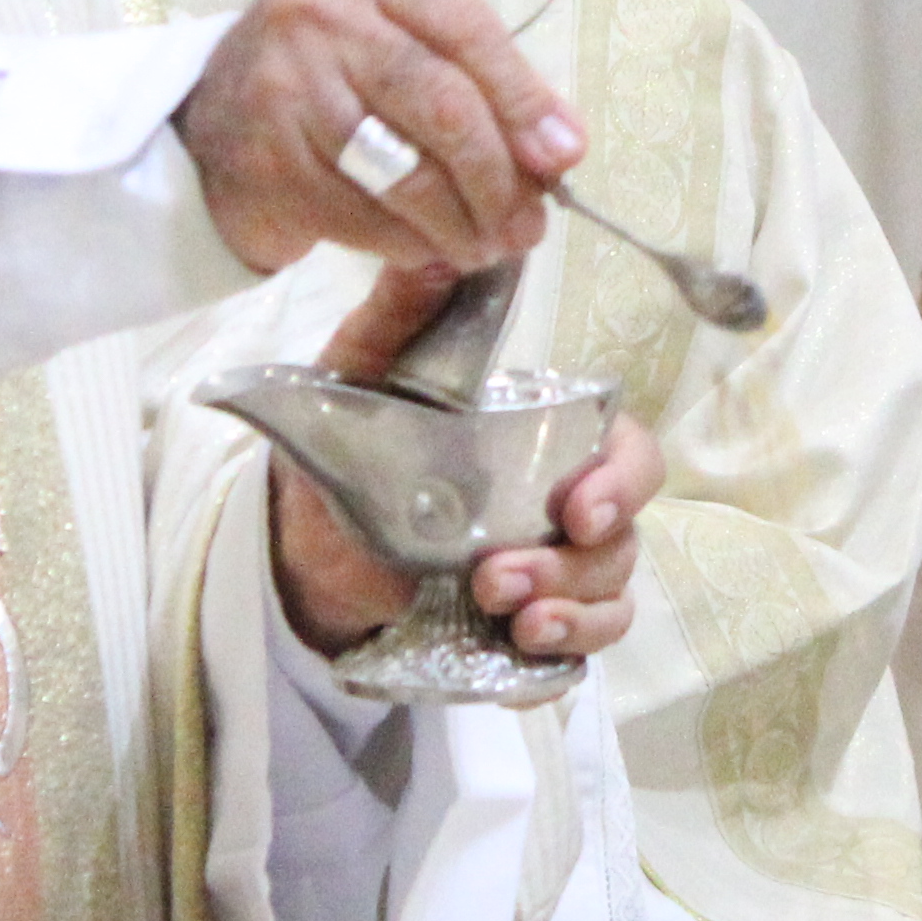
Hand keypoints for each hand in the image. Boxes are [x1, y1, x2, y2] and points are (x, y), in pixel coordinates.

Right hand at [179, 0, 584, 275]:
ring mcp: (283, 86)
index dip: (524, 96)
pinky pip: (363, 215)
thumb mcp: (388, 39)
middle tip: (527, 223)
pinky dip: (408, 242)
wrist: (201, 126)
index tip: (564, 155)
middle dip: (497, 173)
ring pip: (404, 167)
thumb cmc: (321, 77)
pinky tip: (426, 247)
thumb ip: (469, 75)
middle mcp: (315, 12)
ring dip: (459, 221)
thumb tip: (557, 149)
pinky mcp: (266, 162)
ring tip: (486, 245)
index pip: (465, 25)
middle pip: (440, 99)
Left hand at [261, 265, 663, 663]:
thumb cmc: (342, 446)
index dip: (623, 481)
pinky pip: (572, 661)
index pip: (626, 452)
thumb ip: (397, 316)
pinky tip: (516, 662)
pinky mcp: (520, 633)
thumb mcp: (357, 374)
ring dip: (570, 617)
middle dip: (575, 564)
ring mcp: (547, 573)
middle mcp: (558, 506)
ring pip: (609, 601)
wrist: (296, 544)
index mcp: (541, 440)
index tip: (578, 507)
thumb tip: (438, 253)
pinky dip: (556, 668)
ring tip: (506, 620)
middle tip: (496, 577)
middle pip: (623, 539)